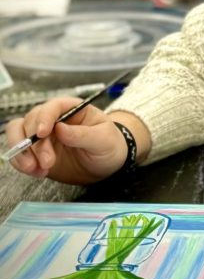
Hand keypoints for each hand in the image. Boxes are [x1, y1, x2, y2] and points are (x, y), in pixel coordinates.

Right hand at [4, 97, 135, 184]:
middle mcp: (53, 120)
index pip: (52, 107)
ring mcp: (43, 137)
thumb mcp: (103, 139)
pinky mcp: (37, 153)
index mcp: (71, 109)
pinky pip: (20, 153)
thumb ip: (83, 134)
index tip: (42, 133)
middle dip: (34, 142)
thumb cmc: (110, 145)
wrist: (108, 165)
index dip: (44, 117)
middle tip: (46, 161)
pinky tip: (36, 172)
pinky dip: (21, 163)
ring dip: (22, 152)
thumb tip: (61, 129)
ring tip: (35, 168)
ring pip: (19, 134)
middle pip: (31, 121)